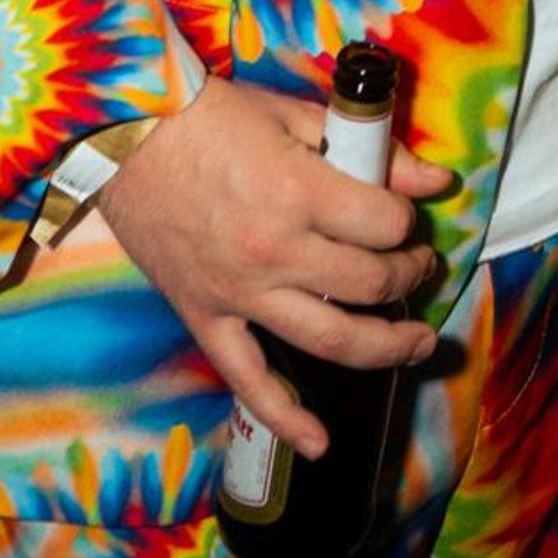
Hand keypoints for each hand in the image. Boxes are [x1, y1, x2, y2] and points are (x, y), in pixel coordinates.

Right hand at [96, 74, 451, 459]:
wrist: (123, 137)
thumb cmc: (210, 116)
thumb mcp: (297, 115)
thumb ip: (371, 151)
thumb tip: (435, 180)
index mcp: (300, 193)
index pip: (386, 225)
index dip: (407, 220)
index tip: (405, 214)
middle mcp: (275, 252)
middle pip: (370, 283)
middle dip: (409, 274)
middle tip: (417, 263)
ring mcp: (239, 294)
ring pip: (332, 340)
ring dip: (387, 346)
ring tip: (418, 342)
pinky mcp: (205, 318)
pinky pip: (248, 380)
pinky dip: (286, 418)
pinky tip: (320, 442)